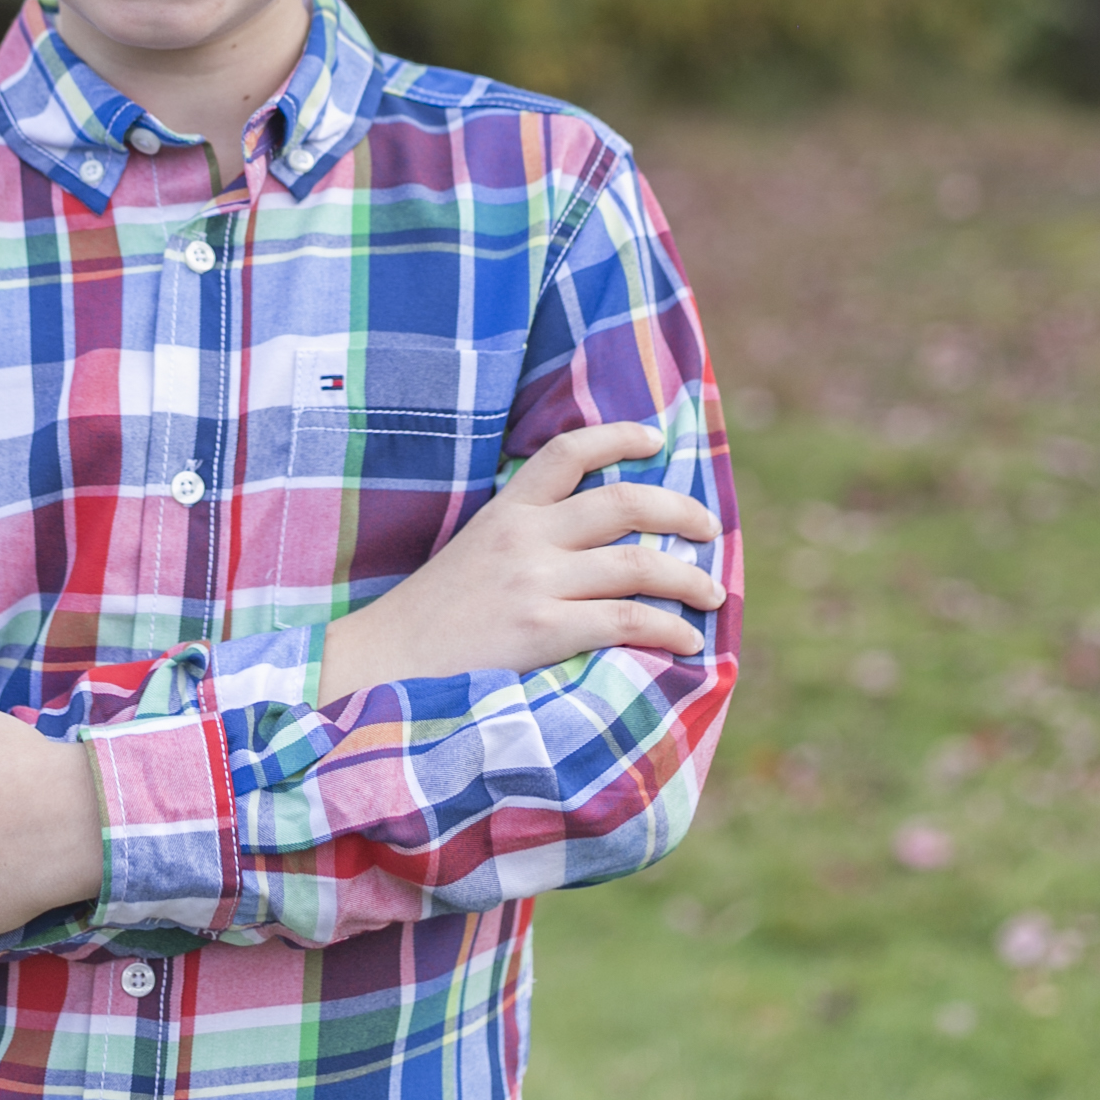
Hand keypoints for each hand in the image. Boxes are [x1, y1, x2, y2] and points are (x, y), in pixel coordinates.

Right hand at [316, 421, 724, 704]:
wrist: (386, 663)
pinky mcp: (541, 631)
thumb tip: (590, 540)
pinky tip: (686, 639)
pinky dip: (668, 627)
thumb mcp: (474, 552)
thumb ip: (524, 537)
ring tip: (714, 593)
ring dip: (689, 578)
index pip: (568, 451)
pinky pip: (626, 620)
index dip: (619, 436)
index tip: (656, 440)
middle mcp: (524, 535)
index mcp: (506, 509)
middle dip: (680, 511)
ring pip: (637, 564)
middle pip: (623, 503)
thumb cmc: (434, 618)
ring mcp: (534, 582)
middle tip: (710, 527)